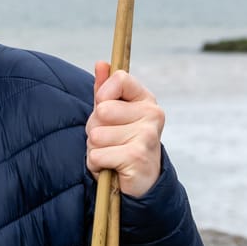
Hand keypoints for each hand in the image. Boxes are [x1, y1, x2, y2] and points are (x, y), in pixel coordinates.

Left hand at [88, 64, 165, 198]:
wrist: (141, 181)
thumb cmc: (122, 142)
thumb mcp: (113, 114)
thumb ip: (105, 89)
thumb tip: (101, 64)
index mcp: (146, 100)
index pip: (120, 79)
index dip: (103, 93)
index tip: (104, 106)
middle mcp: (152, 115)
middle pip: (101, 110)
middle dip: (94, 127)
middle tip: (109, 139)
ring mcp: (147, 136)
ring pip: (96, 135)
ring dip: (95, 148)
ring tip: (111, 153)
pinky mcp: (137, 158)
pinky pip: (97, 155)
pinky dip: (96, 164)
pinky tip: (111, 167)